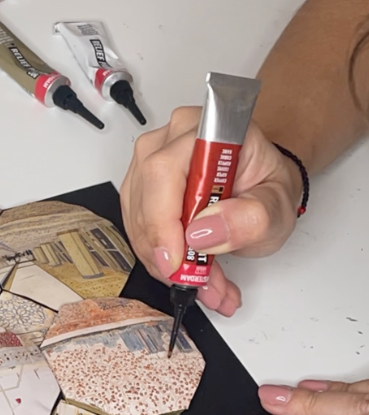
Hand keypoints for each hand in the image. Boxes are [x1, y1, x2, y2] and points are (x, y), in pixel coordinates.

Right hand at [120, 107, 303, 315]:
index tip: (177, 262)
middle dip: (167, 253)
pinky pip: (137, 229)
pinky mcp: (140, 189)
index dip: (163, 222)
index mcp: (207, 132)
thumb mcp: (277, 207)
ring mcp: (150, 163)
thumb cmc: (266, 188)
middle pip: (145, 201)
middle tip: (196, 281)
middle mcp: (171, 141)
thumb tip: (203, 232)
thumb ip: (251, 218)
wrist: (259, 186)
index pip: (164, 172)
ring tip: (200, 280)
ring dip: (164, 261)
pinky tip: (187, 269)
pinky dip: (160, 258)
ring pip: (137, 221)